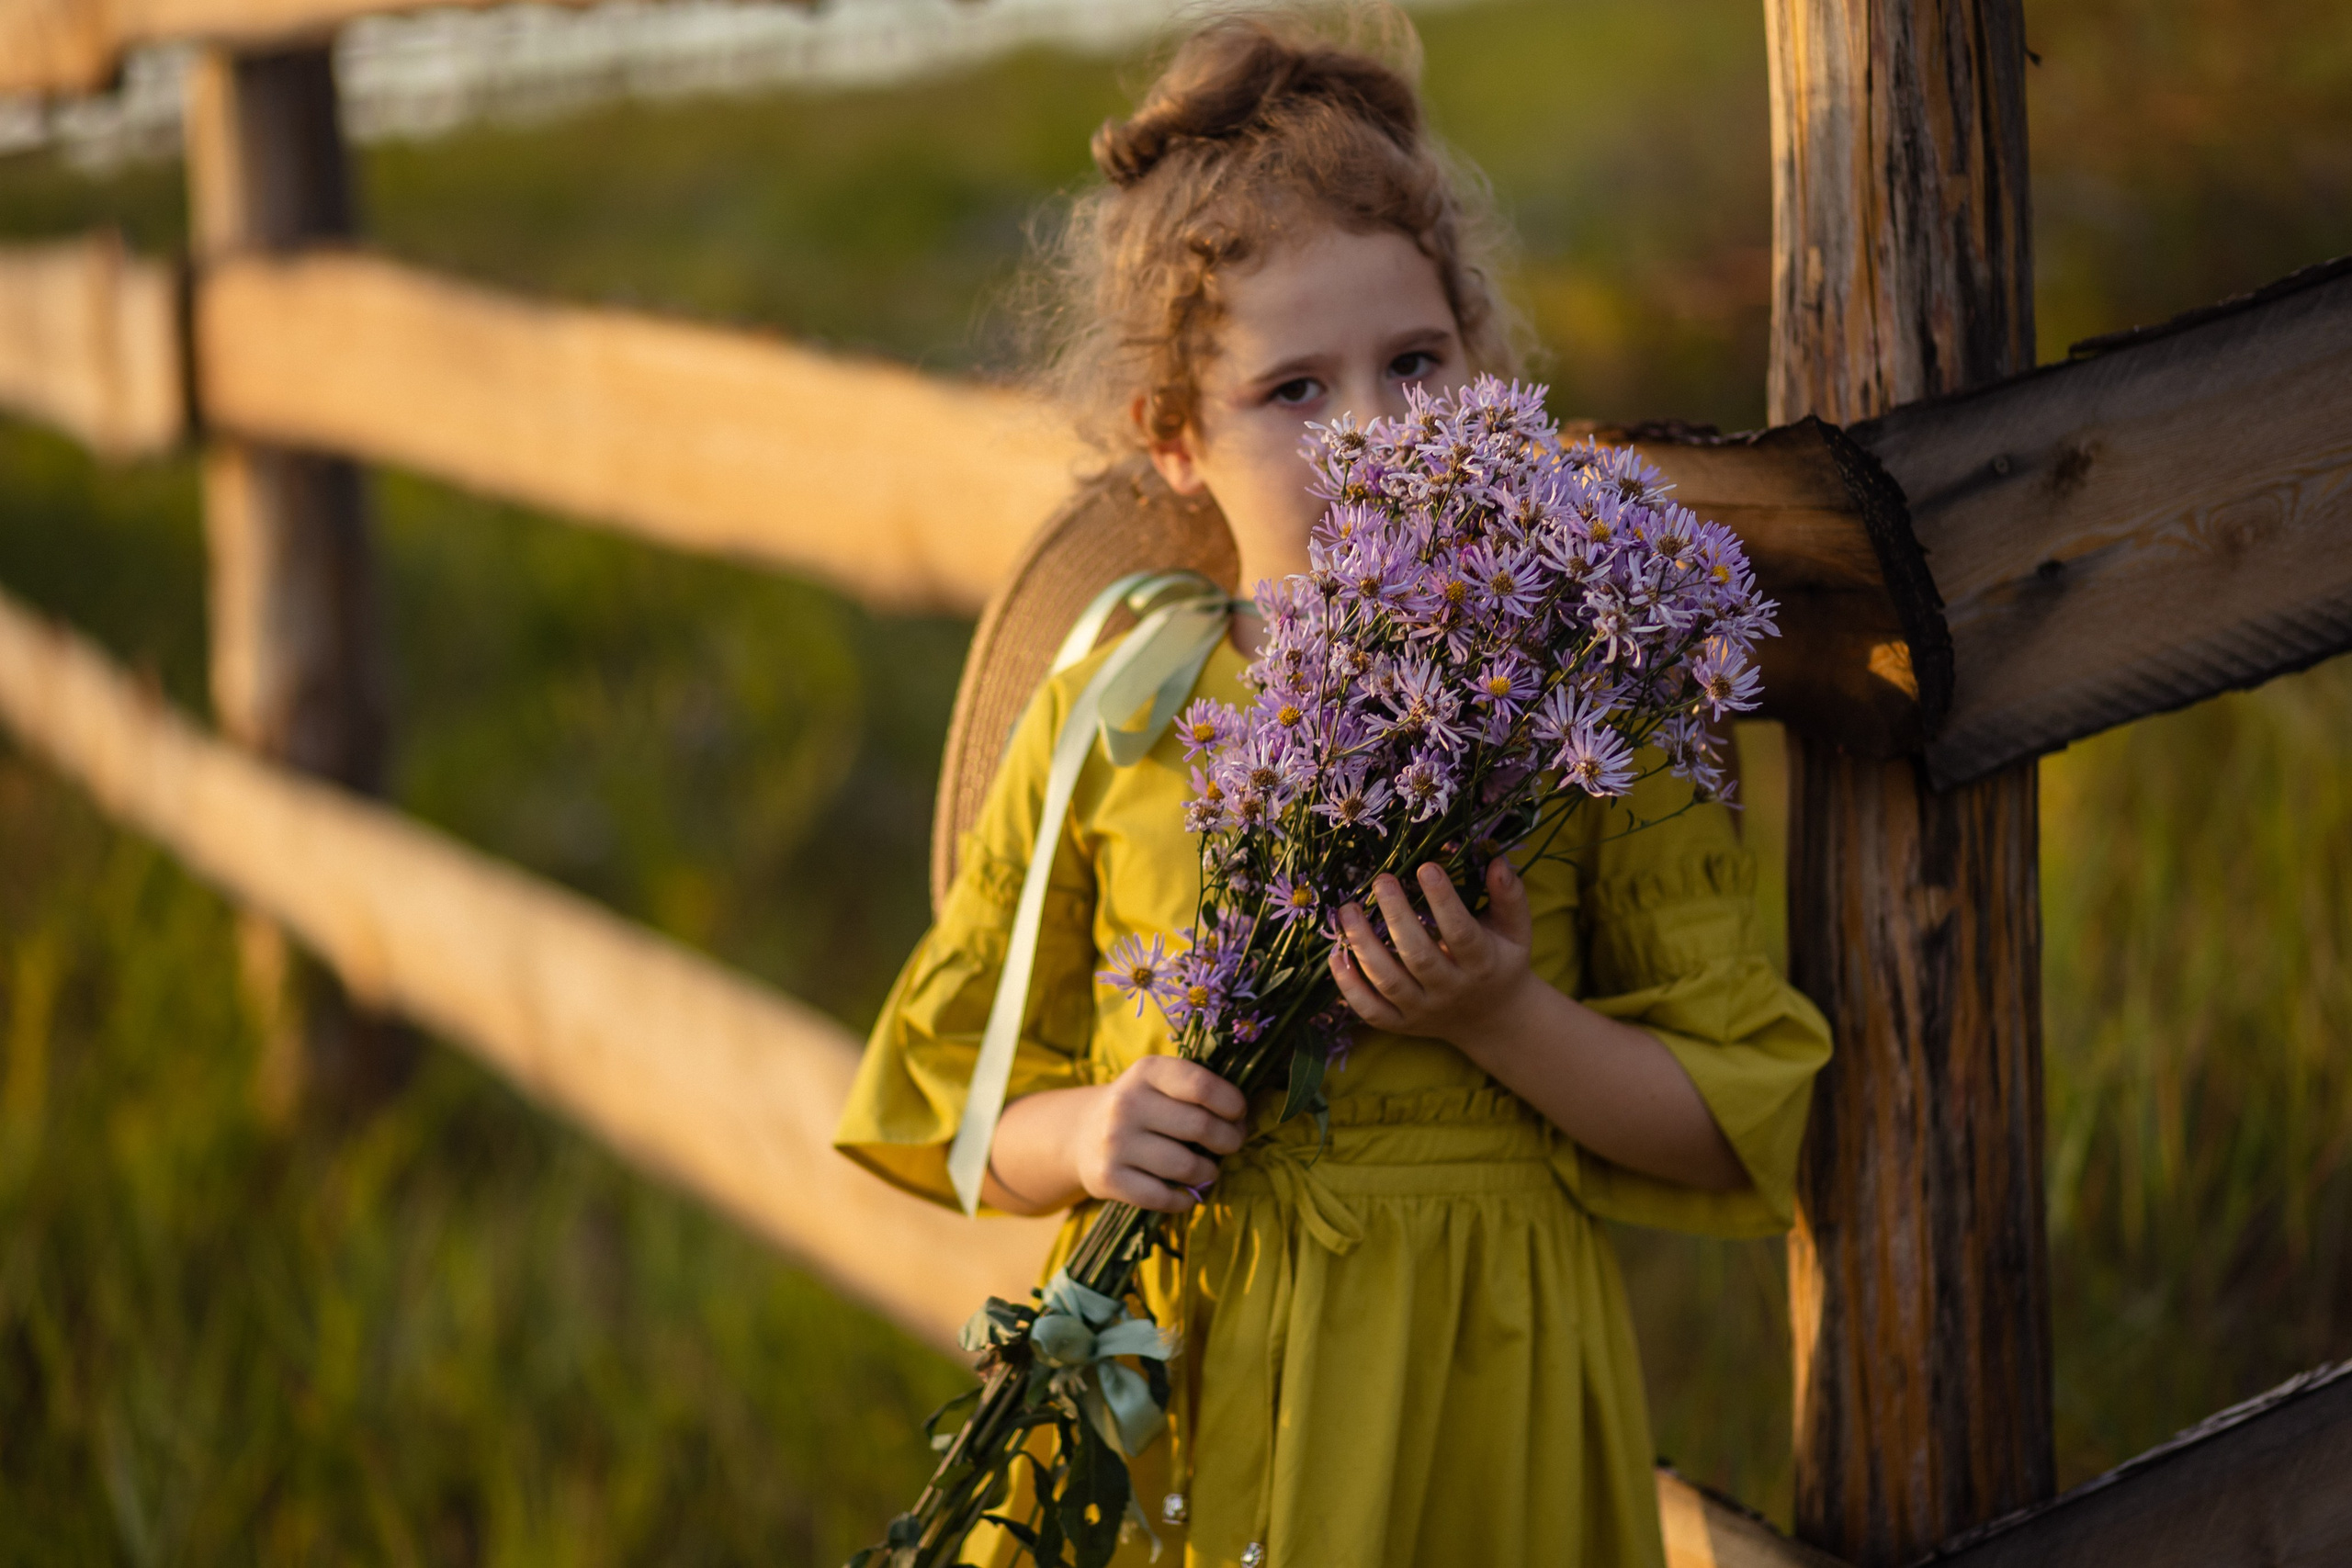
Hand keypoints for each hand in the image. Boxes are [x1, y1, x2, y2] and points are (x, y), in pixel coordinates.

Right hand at [1071, 1056, 1248, 1212]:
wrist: (1081, 1133)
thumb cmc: (1141, 1106)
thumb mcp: (1160, 1083)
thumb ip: (1198, 1090)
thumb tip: (1243, 1119)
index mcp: (1146, 1071)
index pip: (1200, 1085)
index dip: (1231, 1103)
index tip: (1238, 1114)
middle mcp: (1126, 1104)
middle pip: (1200, 1127)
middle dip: (1229, 1140)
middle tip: (1231, 1144)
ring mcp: (1114, 1143)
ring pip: (1186, 1167)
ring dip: (1209, 1172)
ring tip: (1208, 1169)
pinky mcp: (1108, 1179)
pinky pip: (1163, 1197)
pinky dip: (1184, 1199)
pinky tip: (1187, 1193)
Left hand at [1328, 857, 1538, 1055]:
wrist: (1493, 1019)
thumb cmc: (1501, 961)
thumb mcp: (1516, 930)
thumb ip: (1510, 897)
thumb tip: (1497, 862)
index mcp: (1483, 964)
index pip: (1461, 933)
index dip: (1443, 901)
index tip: (1426, 867)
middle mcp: (1452, 990)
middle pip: (1420, 957)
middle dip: (1397, 917)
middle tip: (1381, 880)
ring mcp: (1424, 1010)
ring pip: (1389, 982)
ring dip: (1363, 946)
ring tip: (1348, 910)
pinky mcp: (1401, 1023)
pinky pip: (1370, 1010)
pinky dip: (1348, 986)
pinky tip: (1335, 954)